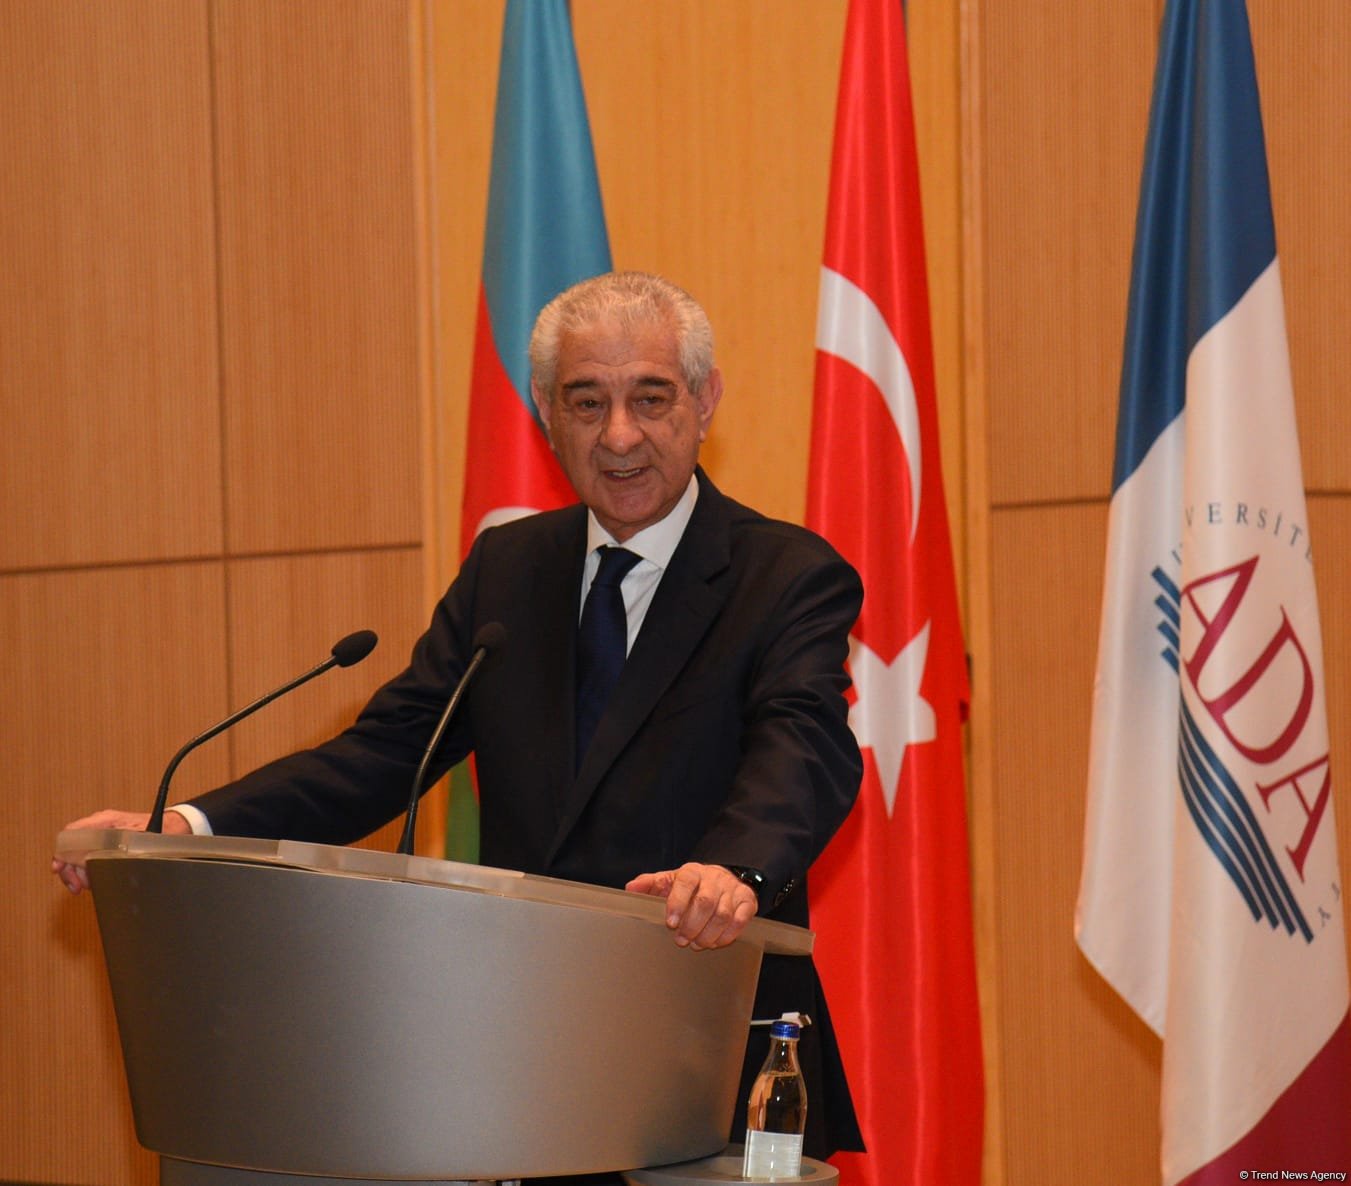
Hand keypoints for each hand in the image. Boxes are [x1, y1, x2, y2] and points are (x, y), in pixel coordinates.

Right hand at [51, 808, 189, 894]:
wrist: (176, 828)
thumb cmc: (161, 831)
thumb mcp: (139, 841)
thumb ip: (115, 848)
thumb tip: (93, 859)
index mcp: (105, 821)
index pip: (70, 834)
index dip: (61, 854)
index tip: (59, 870)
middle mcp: (101, 826)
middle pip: (71, 847)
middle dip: (70, 869)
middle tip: (77, 887)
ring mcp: (104, 834)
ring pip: (79, 855)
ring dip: (79, 873)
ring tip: (87, 886)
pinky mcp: (109, 843)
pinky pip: (90, 857)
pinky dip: (88, 871)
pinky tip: (94, 881)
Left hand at [625, 862, 757, 950]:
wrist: (723, 878)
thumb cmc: (692, 884)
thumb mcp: (670, 881)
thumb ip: (650, 884)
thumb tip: (630, 888)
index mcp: (693, 871)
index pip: (685, 882)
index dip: (677, 903)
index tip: (670, 923)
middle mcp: (714, 878)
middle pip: (705, 902)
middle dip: (692, 925)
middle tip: (682, 940)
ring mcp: (732, 889)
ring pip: (722, 914)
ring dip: (708, 934)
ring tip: (697, 944)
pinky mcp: (747, 901)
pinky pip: (740, 920)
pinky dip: (728, 935)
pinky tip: (716, 942)